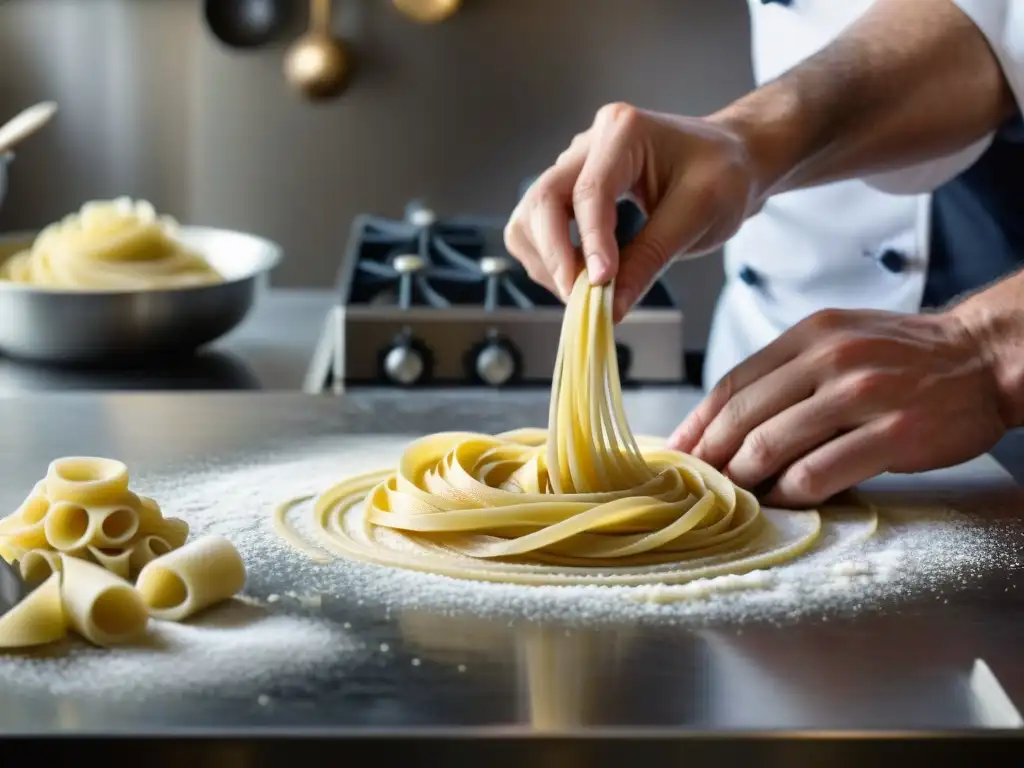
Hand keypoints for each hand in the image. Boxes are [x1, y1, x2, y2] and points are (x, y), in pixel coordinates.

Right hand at [503, 102, 758, 320]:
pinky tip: (581, 276)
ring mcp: (573, 166)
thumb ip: (651, 257)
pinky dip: (550, 259)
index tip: (599, 287)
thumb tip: (613, 305)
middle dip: (555, 256)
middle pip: (542, 200)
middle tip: (580, 298)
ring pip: (530, 217)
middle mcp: (587, 143)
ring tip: (584, 290)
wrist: (731, 160)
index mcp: (623, 132)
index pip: (589, 192)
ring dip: (547, 260)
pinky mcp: (569, 191)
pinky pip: (538, 228)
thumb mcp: (700, 215)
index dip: (591, 244)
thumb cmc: (724, 175)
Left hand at [668, 308, 1009, 506]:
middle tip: (694, 483)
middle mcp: (830, 359)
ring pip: (771, 445)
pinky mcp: (893, 434)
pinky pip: (819, 473)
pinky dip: (789, 493)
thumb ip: (787, 372)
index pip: (732, 383)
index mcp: (810, 335)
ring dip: (742, 478)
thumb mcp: (839, 340)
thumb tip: (726, 417)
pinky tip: (780, 500)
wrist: (985, 357)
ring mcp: (862, 396)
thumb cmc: (905, 356)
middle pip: (742, 416)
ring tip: (732, 495)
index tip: (677, 451)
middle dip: (710, 456)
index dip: (697, 423)